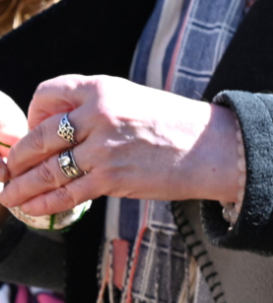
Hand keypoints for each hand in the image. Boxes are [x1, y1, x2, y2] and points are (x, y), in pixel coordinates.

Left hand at [0, 75, 244, 217]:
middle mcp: (97, 115)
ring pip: (48, 168)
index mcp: (102, 89)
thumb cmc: (180, 128)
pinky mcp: (113, 179)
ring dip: (22, 185)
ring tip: (8, 196)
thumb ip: (100, 109)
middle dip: (19, 157)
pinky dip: (44, 202)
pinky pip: (67, 192)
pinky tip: (31, 208)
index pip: (47, 95)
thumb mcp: (135, 101)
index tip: (34, 130)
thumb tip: (71, 130)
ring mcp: (103, 149)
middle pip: (40, 136)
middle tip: (8, 170)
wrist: (216, 150)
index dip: (33, 114)